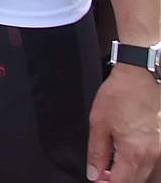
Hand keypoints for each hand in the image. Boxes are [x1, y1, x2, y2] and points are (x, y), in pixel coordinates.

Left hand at [88, 65, 160, 182]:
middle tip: (106, 174)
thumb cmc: (120, 95)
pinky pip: (158, 164)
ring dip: (134, 176)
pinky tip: (133, 159)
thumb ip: (97, 152)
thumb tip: (94, 173)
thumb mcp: (98, 123)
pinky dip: (147, 167)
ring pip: (152, 176)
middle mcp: (154, 155)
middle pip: (139, 182)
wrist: (140, 76)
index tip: (98, 179)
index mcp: (135, 152)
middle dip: (120, 181)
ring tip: (118, 167)